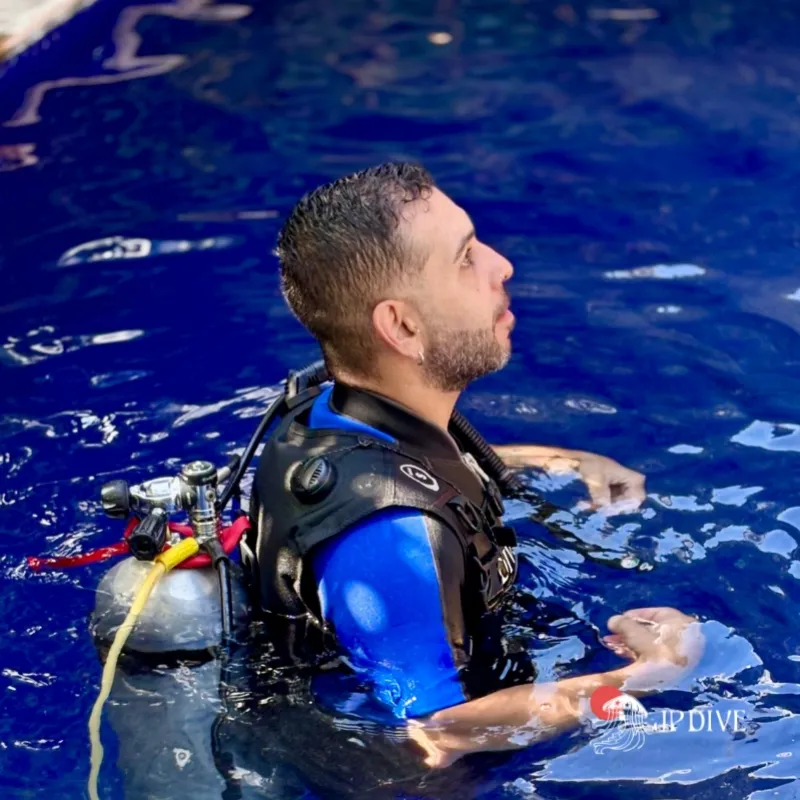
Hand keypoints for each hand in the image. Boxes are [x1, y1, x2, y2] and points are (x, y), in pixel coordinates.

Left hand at [492, 444, 644, 513]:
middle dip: (611, 508)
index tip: (610, 507)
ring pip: (615, 506)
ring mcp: (618, 488)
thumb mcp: (595, 479)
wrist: (570, 460)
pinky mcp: (608, 492)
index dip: (625, 505)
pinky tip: (585, 505)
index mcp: (631, 477)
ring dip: (602, 508)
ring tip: (586, 506)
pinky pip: (607, 505)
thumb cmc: (586, 464)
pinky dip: (597, 506)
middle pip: (627, 504)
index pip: (637, 498)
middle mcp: (627, 483)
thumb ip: (601, 494)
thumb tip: (604, 508)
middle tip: (597, 510)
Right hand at [602, 607, 703, 683]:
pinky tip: (630, 660)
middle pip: (649, 629)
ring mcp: (681, 649)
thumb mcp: (638, 635)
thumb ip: (623, 626)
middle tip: (611, 639)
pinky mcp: (680, 666)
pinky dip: (643, 656)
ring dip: (632, 646)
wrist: (692, 683)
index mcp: (673, 618)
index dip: (629, 617)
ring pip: (652, 644)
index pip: (648, 613)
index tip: (615, 623)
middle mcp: (679, 631)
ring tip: (615, 650)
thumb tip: (612, 621)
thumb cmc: (665, 652)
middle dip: (627, 634)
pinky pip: (657, 656)